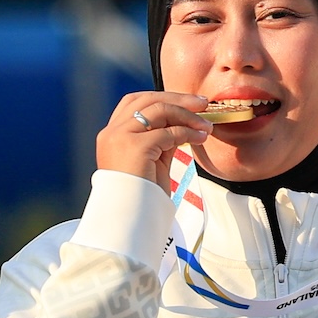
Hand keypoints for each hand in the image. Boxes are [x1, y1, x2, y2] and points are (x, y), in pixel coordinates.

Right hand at [97, 89, 212, 185]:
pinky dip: (187, 132)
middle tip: (203, 103)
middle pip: (148, 99)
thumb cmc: (141, 196)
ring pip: (159, 111)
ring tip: (205, 125)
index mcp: (111, 134)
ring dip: (187, 115)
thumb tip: (184, 123)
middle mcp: (112, 132)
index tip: (187, 103)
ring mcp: (120, 137)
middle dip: (178, 99)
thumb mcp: (152, 160)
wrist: (130, 219)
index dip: (163, 97)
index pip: (136, 102)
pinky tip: (199, 138)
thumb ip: (162, 139)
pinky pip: (168, 132)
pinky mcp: (134, 147)